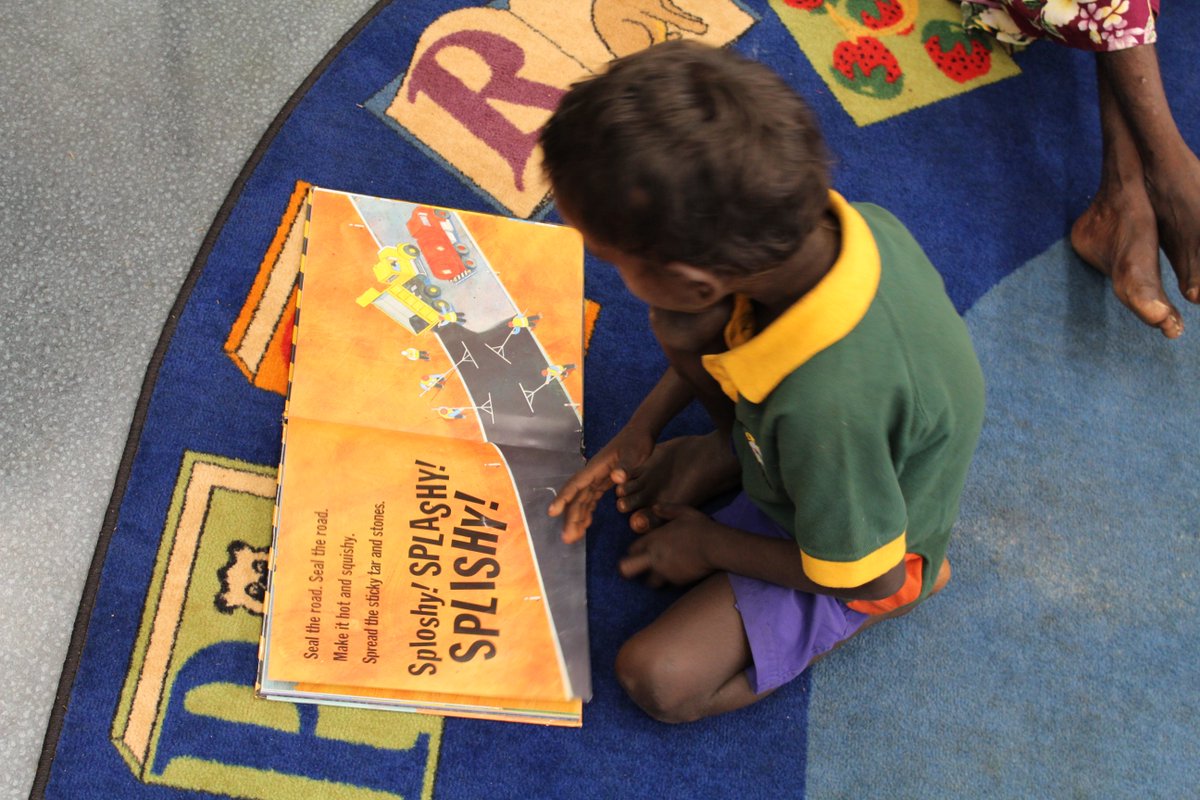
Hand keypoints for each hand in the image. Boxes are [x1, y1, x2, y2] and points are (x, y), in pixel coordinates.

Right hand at [549, 425, 655, 541]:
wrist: (641, 432)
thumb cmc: (636, 441)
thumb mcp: (634, 453)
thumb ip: (625, 465)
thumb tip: (617, 478)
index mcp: (595, 468)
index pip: (576, 485)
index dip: (564, 498)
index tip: (552, 512)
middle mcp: (592, 474)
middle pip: (576, 497)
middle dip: (570, 517)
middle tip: (566, 538)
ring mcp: (596, 478)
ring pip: (582, 500)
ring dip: (576, 518)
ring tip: (572, 537)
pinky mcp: (603, 481)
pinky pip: (590, 498)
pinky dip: (587, 511)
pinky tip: (586, 524)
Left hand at [618, 504, 716, 586]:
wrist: (714, 547)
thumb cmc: (700, 527)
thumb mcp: (684, 512)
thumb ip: (667, 510)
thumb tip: (655, 507)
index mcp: (654, 538)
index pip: (633, 549)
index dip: (635, 552)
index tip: (638, 553)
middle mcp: (655, 556)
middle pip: (631, 568)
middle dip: (631, 570)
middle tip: (633, 572)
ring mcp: (664, 570)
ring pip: (650, 581)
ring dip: (653, 579)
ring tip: (660, 576)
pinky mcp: (676, 581)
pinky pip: (669, 583)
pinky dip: (671, 580)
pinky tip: (679, 574)